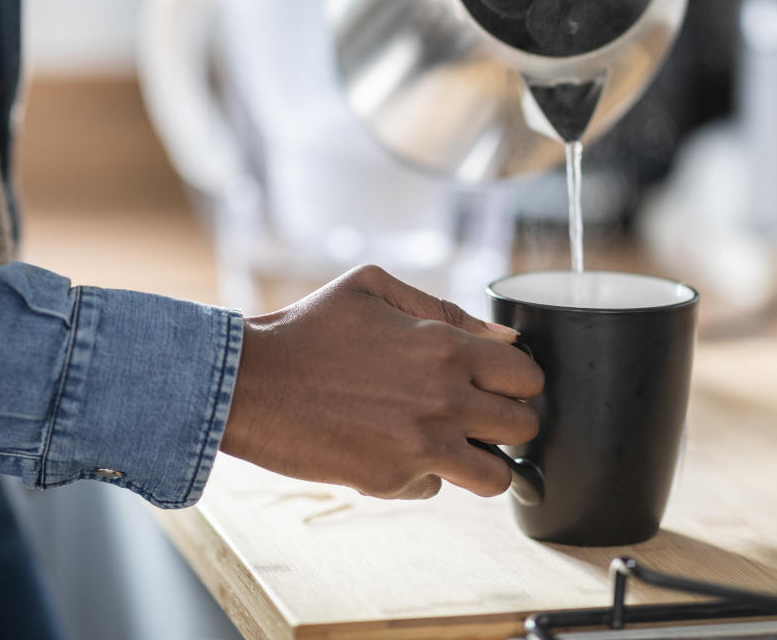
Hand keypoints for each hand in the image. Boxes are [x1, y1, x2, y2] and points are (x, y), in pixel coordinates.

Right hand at [220, 265, 541, 499]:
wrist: (248, 381)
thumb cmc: (306, 328)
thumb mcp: (373, 288)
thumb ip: (444, 309)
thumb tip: (503, 336)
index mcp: (446, 347)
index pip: (528, 377)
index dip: (518, 379)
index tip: (498, 381)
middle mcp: (445, 400)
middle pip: (525, 427)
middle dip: (508, 420)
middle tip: (480, 414)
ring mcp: (421, 446)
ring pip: (496, 476)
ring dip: (481, 461)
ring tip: (454, 445)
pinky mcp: (391, 480)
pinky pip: (435, 489)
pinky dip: (421, 475)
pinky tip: (392, 450)